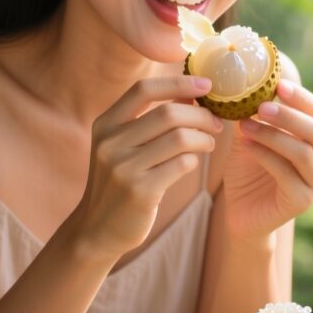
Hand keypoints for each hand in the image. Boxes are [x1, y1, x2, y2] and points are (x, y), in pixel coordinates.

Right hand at [71, 75, 221, 262]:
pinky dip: (195, 160)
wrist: (97, 229)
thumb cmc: (120, 182)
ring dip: (203, 138)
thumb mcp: (121, 146)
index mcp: (105, 125)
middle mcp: (111, 143)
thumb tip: (191, 95)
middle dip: (200, 115)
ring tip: (209, 143)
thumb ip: (149, 120)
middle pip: (169, 114)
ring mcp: (124, 168)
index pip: (144, 90)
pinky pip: (182, 164)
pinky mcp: (140, 191)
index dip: (179, 83)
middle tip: (215, 123)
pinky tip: (193, 163)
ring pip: (180, 138)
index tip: (206, 85)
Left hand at [222, 78, 312, 239]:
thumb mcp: (251, 136)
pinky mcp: (302, 202)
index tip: (278, 84)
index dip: (302, 97)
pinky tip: (247, 145)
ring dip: (272, 135)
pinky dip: (265, 155)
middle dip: (289, 116)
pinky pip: (286, 173)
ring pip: (302, 152)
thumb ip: (255, 114)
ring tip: (245, 125)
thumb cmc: (248, 170)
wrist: (240, 211)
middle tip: (261, 105)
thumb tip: (248, 83)